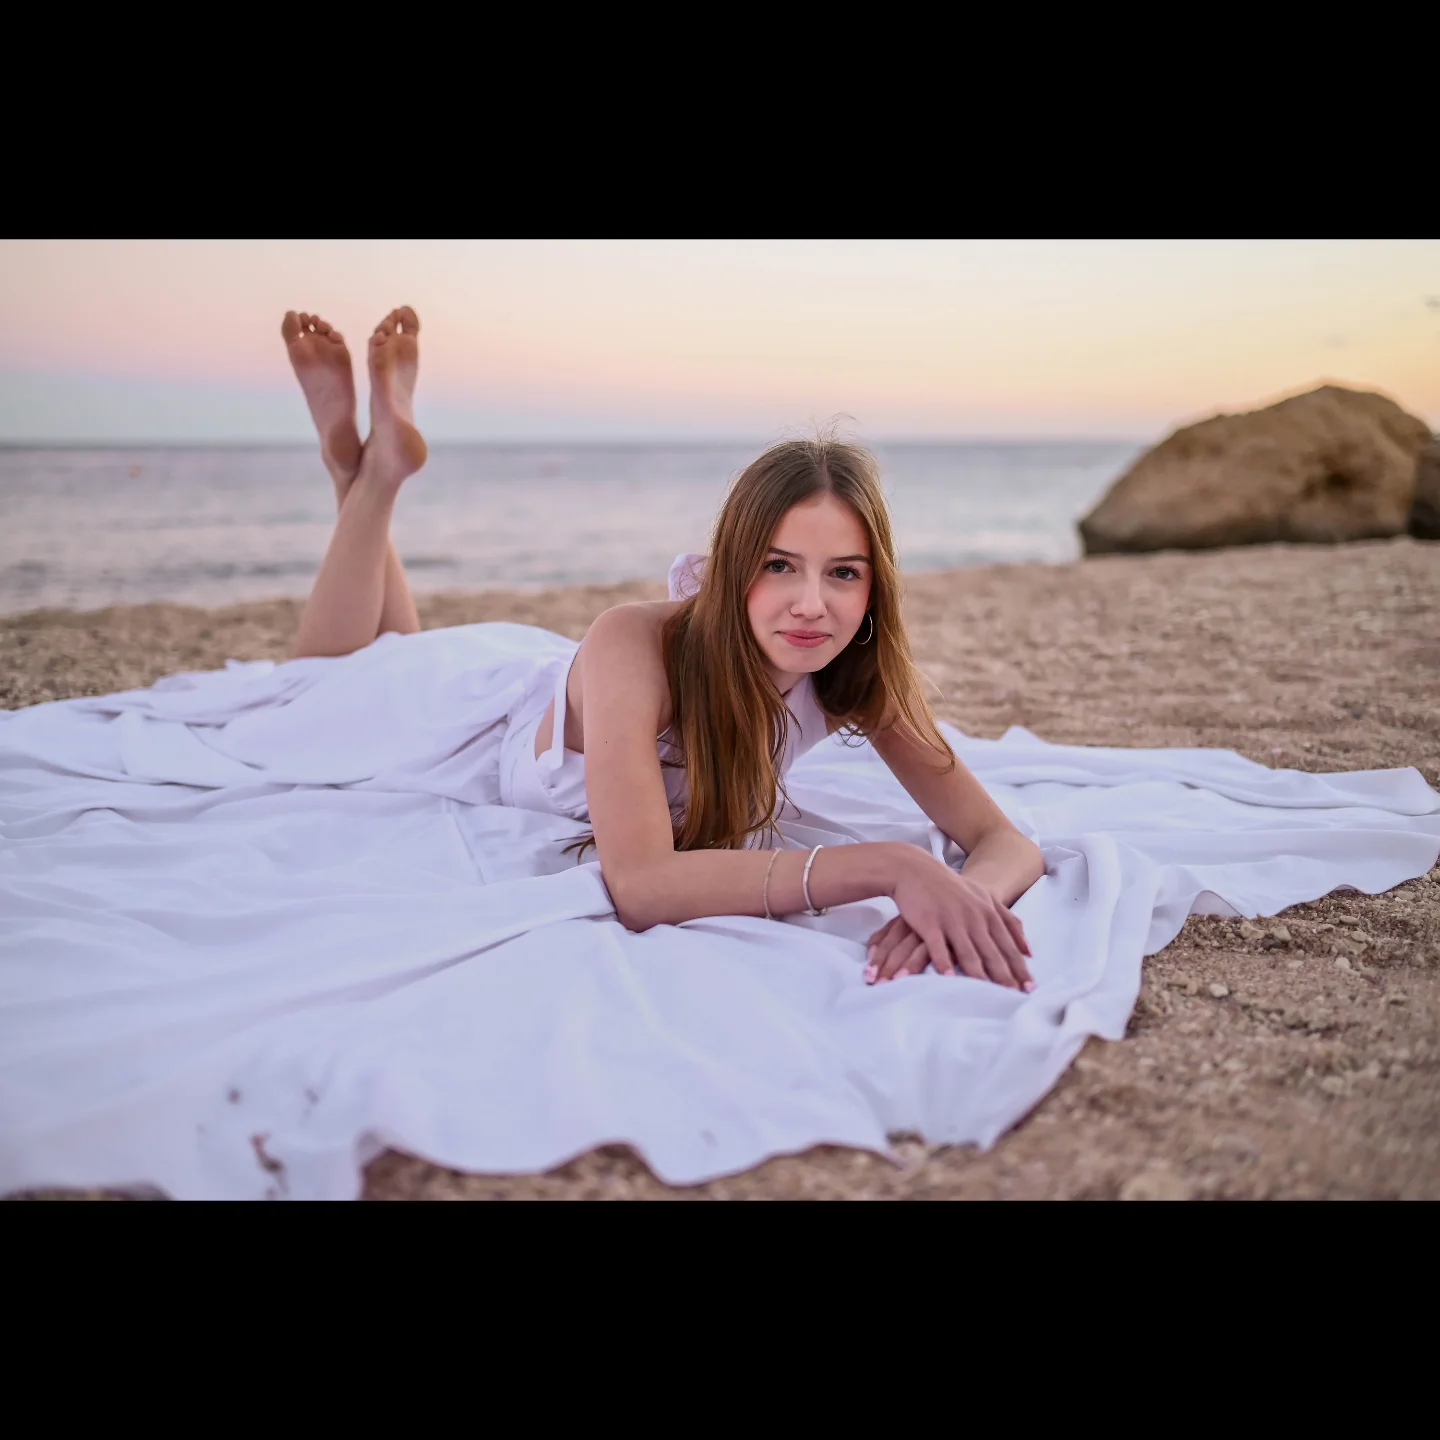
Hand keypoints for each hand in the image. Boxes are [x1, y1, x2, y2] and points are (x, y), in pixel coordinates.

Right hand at [867, 852, 1033, 989]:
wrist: (916, 869)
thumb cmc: (953, 887)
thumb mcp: (985, 898)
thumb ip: (1009, 921)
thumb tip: (1029, 950)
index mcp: (989, 912)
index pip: (1009, 945)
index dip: (1020, 968)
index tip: (1030, 989)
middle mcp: (974, 917)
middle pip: (992, 953)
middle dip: (1005, 977)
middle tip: (1014, 998)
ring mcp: (952, 919)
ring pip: (968, 953)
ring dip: (979, 976)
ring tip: (987, 997)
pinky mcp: (929, 922)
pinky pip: (938, 946)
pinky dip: (944, 962)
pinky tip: (949, 978)